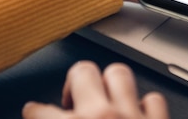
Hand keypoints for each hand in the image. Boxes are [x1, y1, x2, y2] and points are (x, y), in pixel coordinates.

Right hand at [22, 61, 167, 118]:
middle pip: (83, 72)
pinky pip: (153, 99)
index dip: (34, 110)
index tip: (33, 110)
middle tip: (72, 98)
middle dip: (75, 82)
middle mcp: (101, 116)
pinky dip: (146, 104)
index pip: (40, 110)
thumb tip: (40, 116)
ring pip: (119, 74)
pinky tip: (138, 110)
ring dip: (111, 84)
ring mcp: (132, 116)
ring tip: (105, 95)